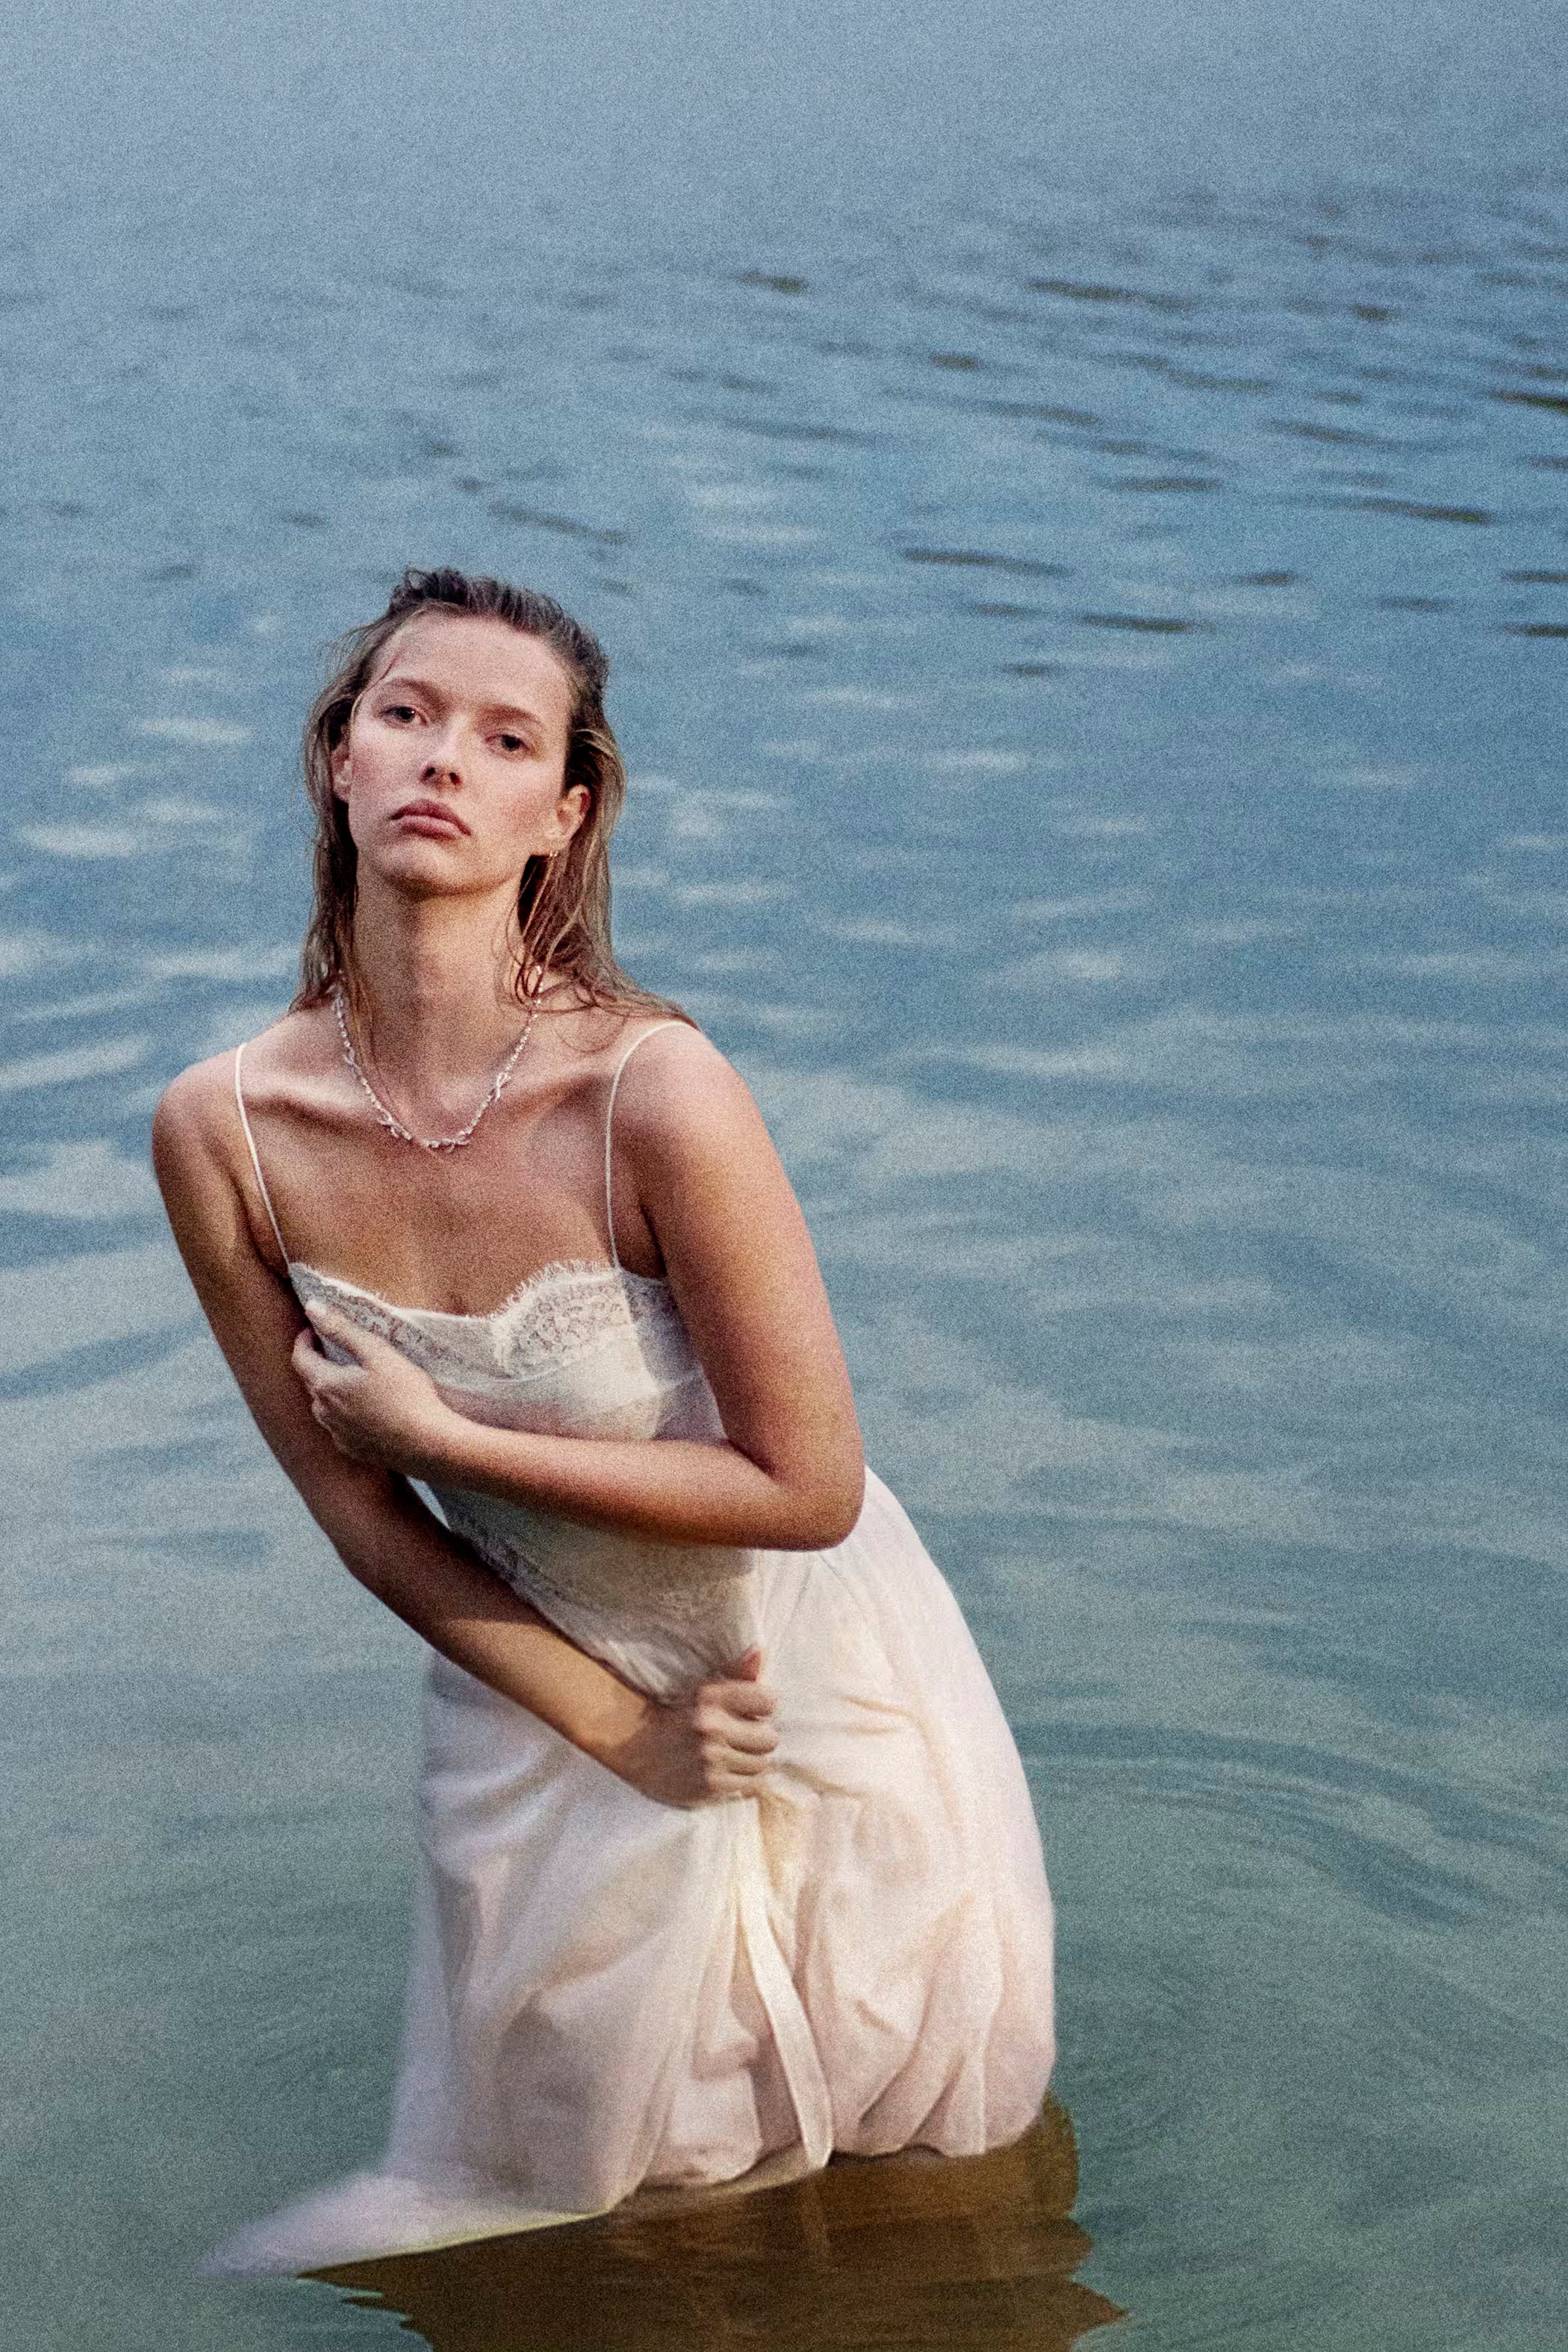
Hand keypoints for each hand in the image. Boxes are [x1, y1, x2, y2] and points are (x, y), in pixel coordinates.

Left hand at [292, 1301, 456, 1477]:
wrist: (429, 1444)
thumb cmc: (407, 1395)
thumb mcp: (377, 1353)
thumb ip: (342, 1329)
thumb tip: (312, 1308)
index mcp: (326, 1386)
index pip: (300, 1358)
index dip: (304, 1340)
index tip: (314, 1329)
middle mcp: (324, 1413)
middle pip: (311, 1381)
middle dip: (318, 1362)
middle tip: (335, 1348)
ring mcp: (338, 1434)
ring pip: (324, 1407)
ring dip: (330, 1389)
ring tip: (351, 1378)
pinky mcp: (354, 1449)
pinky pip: (339, 1426)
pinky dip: (344, 1413)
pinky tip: (365, 1408)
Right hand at [602, 1649, 779, 1807]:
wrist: (637, 1749)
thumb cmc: (679, 1716)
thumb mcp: (704, 1689)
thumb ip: (737, 1673)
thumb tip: (760, 1652)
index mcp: (710, 1697)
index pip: (768, 1701)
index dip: (763, 1707)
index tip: (753, 1711)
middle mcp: (711, 1727)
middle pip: (770, 1738)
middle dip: (761, 1737)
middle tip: (744, 1737)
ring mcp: (710, 1760)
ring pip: (762, 1764)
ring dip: (753, 1760)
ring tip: (735, 1754)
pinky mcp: (709, 1787)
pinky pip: (750, 1786)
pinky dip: (744, 1780)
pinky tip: (728, 1771)